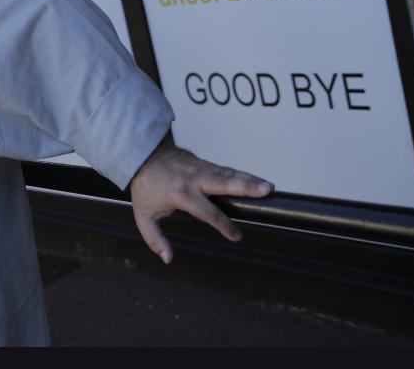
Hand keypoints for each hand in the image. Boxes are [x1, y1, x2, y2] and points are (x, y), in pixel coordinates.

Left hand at [129, 142, 272, 264]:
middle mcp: (194, 179)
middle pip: (224, 183)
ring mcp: (201, 169)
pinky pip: (226, 170)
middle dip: (246, 187)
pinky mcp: (205, 164)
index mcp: (181, 194)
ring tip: (270, 186)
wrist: (144, 156)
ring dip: (250, 179)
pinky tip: (258, 181)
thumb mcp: (143, 216)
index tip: (236, 236)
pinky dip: (243, 175)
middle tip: (266, 190)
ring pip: (229, 174)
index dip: (224, 225)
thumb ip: (155, 240)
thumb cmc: (145, 187)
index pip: (208, 212)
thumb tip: (168, 258)